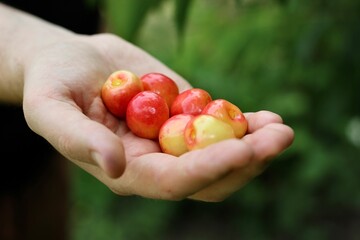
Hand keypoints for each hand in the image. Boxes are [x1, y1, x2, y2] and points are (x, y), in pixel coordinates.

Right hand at [22, 34, 293, 201]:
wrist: (73, 62)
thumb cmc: (53, 83)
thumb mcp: (49, 108)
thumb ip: (77, 139)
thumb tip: (115, 166)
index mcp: (127, 170)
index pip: (173, 181)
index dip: (208, 169)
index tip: (243, 150)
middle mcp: (156, 162)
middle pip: (208, 176)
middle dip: (246, 161)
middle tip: (280, 137)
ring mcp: (174, 140)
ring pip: (221, 155)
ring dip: (255, 144)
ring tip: (281, 128)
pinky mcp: (185, 116)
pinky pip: (220, 127)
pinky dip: (246, 123)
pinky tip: (268, 117)